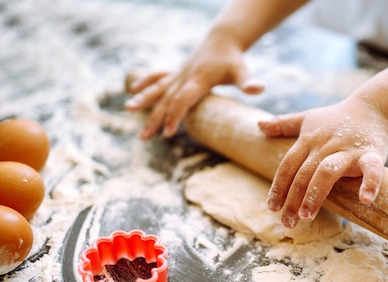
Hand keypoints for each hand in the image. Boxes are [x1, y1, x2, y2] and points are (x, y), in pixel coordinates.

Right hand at [125, 38, 263, 139]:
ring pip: (158, 89)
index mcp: (198, 80)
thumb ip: (248, 82)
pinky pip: (158, 77)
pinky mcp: (177, 71)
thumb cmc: (234, 59)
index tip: (170, 133)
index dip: (176, 116)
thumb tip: (259, 89)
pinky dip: (146, 82)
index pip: (183, 100)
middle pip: (166, 99)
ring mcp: (178, 73)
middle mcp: (184, 77)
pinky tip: (133, 90)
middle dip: (155, 118)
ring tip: (128, 109)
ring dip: (143, 100)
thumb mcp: (242, 72)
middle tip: (144, 137)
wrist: (224, 39)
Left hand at [258, 97, 387, 227]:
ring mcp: (348, 150)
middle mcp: (325, 146)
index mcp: (309, 140)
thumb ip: (284, 124)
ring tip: (307, 217)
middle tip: (287, 222)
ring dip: (315, 194)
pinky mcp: (371, 153)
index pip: (288, 165)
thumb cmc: (337, 117)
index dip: (278, 186)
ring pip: (327, 172)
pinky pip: (371, 169)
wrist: (373, 107)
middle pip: (304, 174)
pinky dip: (370, 183)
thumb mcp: (308, 119)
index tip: (272, 208)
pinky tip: (366, 200)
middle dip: (293, 200)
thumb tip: (259, 124)